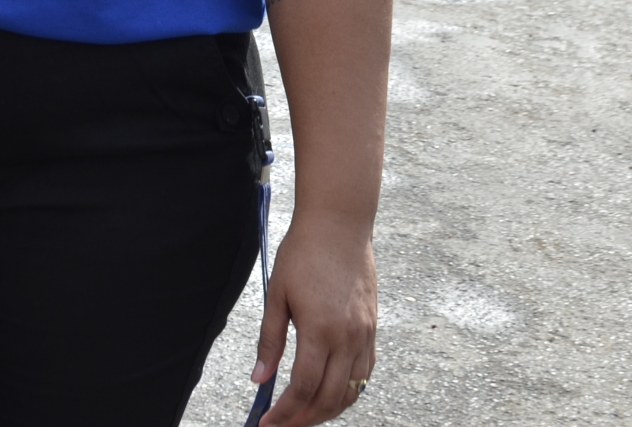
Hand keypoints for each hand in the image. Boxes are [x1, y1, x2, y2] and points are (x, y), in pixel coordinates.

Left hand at [254, 212, 379, 424]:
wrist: (340, 225)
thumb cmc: (303, 254)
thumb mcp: (277, 295)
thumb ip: (270, 340)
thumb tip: (259, 380)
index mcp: (320, 331)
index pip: (303, 389)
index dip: (284, 413)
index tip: (267, 424)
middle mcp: (348, 339)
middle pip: (329, 398)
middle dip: (304, 419)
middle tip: (282, 425)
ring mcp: (364, 336)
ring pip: (351, 391)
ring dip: (327, 410)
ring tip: (304, 414)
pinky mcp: (373, 329)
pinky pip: (365, 373)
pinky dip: (349, 392)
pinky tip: (331, 393)